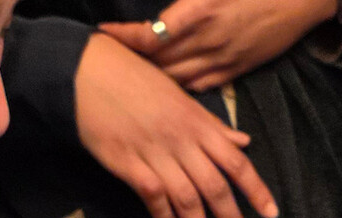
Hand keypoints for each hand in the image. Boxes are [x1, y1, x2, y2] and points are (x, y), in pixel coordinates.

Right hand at [74, 32, 276, 217]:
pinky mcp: (126, 162)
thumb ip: (213, 125)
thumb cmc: (137, 79)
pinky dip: (163, 215)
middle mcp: (182, 141)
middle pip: (216, 188)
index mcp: (199, 124)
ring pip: (187, 199)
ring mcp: (154, 152)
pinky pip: (152, 195)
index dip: (256, 190)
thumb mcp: (181, 96)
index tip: (271, 215)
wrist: (89, 71)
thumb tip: (244, 141)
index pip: (237, 163)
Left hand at [98, 0, 338, 91]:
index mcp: (200, 11)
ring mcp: (223, 58)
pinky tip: (170, 85)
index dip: (124, 37)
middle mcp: (208, 39)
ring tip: (134, 78)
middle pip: (159, 61)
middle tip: (111, 62)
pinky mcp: (237, 69)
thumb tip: (158, 18)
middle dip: (134, 63)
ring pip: (177, 78)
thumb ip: (185, 4)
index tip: (104, 34)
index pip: (151, 33)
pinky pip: (201, 85)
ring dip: (155, 79)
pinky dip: (181, 86)